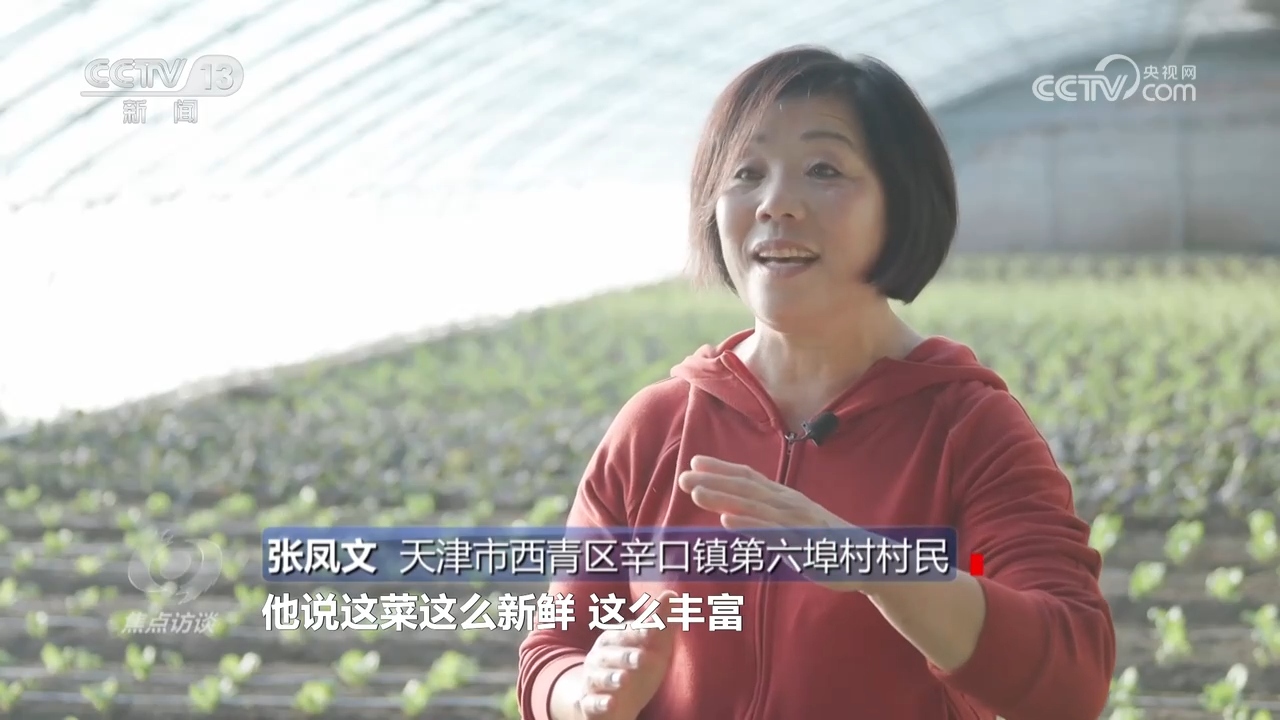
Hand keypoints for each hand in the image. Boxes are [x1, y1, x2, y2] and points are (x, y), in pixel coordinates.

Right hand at [573, 591, 678, 718]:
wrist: (612, 703)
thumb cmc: (634, 666)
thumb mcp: (651, 647)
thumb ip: (660, 623)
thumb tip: (671, 594)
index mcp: (613, 639)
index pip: (627, 633)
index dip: (640, 632)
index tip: (654, 631)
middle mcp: (599, 657)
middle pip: (611, 654)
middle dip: (626, 655)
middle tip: (642, 658)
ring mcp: (593, 681)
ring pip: (600, 677)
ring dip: (611, 677)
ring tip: (624, 679)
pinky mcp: (589, 704)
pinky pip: (591, 703)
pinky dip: (599, 703)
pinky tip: (610, 703)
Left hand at [677, 455, 863, 591]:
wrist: (865, 556)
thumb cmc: (823, 537)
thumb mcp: (793, 518)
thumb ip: (765, 511)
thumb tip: (732, 506)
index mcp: (784, 497)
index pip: (749, 476)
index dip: (722, 468)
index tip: (694, 461)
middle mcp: (787, 503)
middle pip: (745, 487)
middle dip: (713, 480)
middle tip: (683, 476)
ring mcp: (794, 521)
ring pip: (753, 506)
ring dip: (724, 497)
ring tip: (696, 492)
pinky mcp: (801, 542)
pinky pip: (770, 532)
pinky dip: (748, 524)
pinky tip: (727, 520)